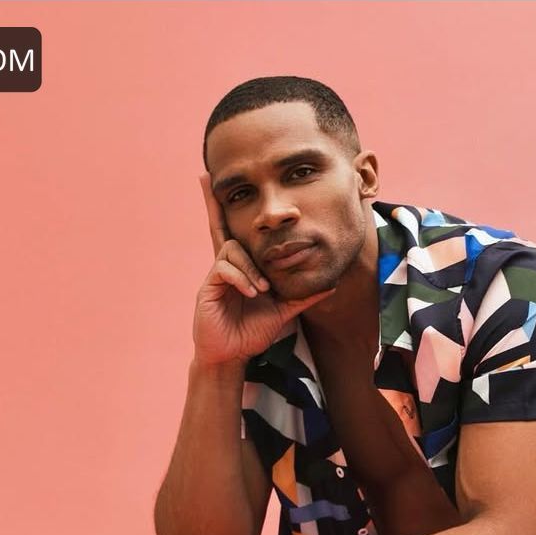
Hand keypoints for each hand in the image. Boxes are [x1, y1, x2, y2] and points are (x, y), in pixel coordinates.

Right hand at [193, 171, 337, 367]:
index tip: (212, 181)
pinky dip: (241, 278)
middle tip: (204, 178)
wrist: (232, 356)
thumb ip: (303, 297)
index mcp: (242, 267)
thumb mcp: (283, 311)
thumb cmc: (251, 333)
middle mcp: (226, 266)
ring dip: (250, 267)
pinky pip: (224, 269)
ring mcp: (216, 276)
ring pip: (232, 250)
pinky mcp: (208, 288)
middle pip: (222, 228)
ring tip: (261, 290)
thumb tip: (331, 285)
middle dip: (213, 205)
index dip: (224, 210)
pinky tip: (252, 294)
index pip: (236, 233)